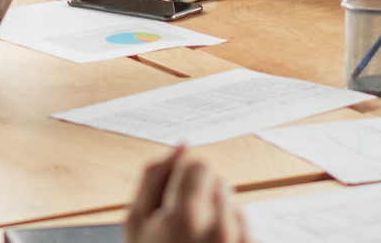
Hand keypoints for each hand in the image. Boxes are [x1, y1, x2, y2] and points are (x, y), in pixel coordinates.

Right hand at [125, 146, 247, 242]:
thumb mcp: (137, 225)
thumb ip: (154, 179)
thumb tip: (180, 146)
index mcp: (187, 216)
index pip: (200, 166)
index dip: (183, 180)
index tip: (173, 199)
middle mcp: (220, 226)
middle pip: (219, 183)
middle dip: (201, 197)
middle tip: (180, 228)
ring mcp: (240, 240)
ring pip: (233, 204)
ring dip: (216, 214)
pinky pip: (244, 226)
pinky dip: (230, 233)